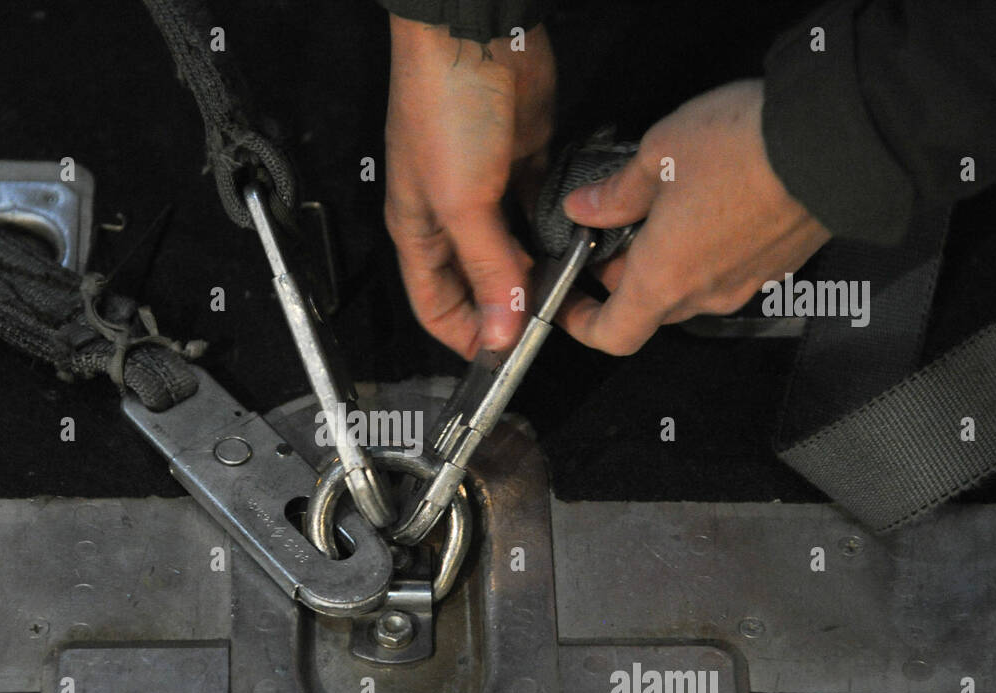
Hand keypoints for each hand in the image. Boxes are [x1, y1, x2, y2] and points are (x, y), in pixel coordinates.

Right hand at [384, 15, 555, 358]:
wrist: (477, 32)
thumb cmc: (442, 104)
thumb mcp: (462, 203)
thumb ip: (487, 270)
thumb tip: (500, 331)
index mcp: (418, 230)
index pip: (436, 307)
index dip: (467, 337)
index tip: (505, 358)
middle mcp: (451, 216)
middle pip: (479, 284)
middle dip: (508, 308)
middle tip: (545, 326)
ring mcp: (489, 190)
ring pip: (514, 252)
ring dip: (538, 271)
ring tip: (566, 289)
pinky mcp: (524, 163)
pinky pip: (541, 214)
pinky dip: (558, 231)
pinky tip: (577, 244)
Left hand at [559, 79, 831, 354]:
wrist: (837, 139)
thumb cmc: (745, 147)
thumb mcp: (658, 156)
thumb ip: (616, 191)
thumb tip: (586, 207)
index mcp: (663, 279)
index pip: (611, 335)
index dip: (580, 323)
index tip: (566, 301)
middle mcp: (705, 293)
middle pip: (648, 308)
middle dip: (622, 276)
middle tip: (610, 230)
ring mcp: (746, 283)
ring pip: (688, 288)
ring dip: (666, 260)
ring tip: (661, 206)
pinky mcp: (778, 265)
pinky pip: (727, 270)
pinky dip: (706, 250)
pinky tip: (707, 202)